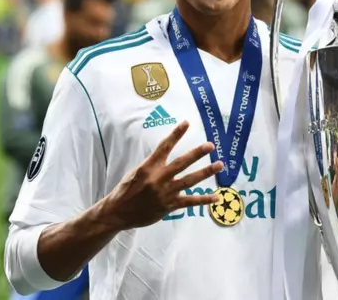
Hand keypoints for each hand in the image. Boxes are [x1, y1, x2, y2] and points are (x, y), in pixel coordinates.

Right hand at [101, 121, 222, 230]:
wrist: (117, 213)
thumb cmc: (125, 190)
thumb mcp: (135, 172)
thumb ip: (153, 165)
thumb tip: (165, 157)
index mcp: (148, 167)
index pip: (164, 147)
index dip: (176, 134)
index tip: (187, 123)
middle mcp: (158, 178)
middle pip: (181, 163)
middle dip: (197, 153)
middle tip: (211, 145)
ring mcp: (165, 193)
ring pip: (189, 180)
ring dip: (206, 172)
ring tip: (220, 165)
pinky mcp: (169, 206)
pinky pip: (190, 201)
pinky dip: (204, 200)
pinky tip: (217, 197)